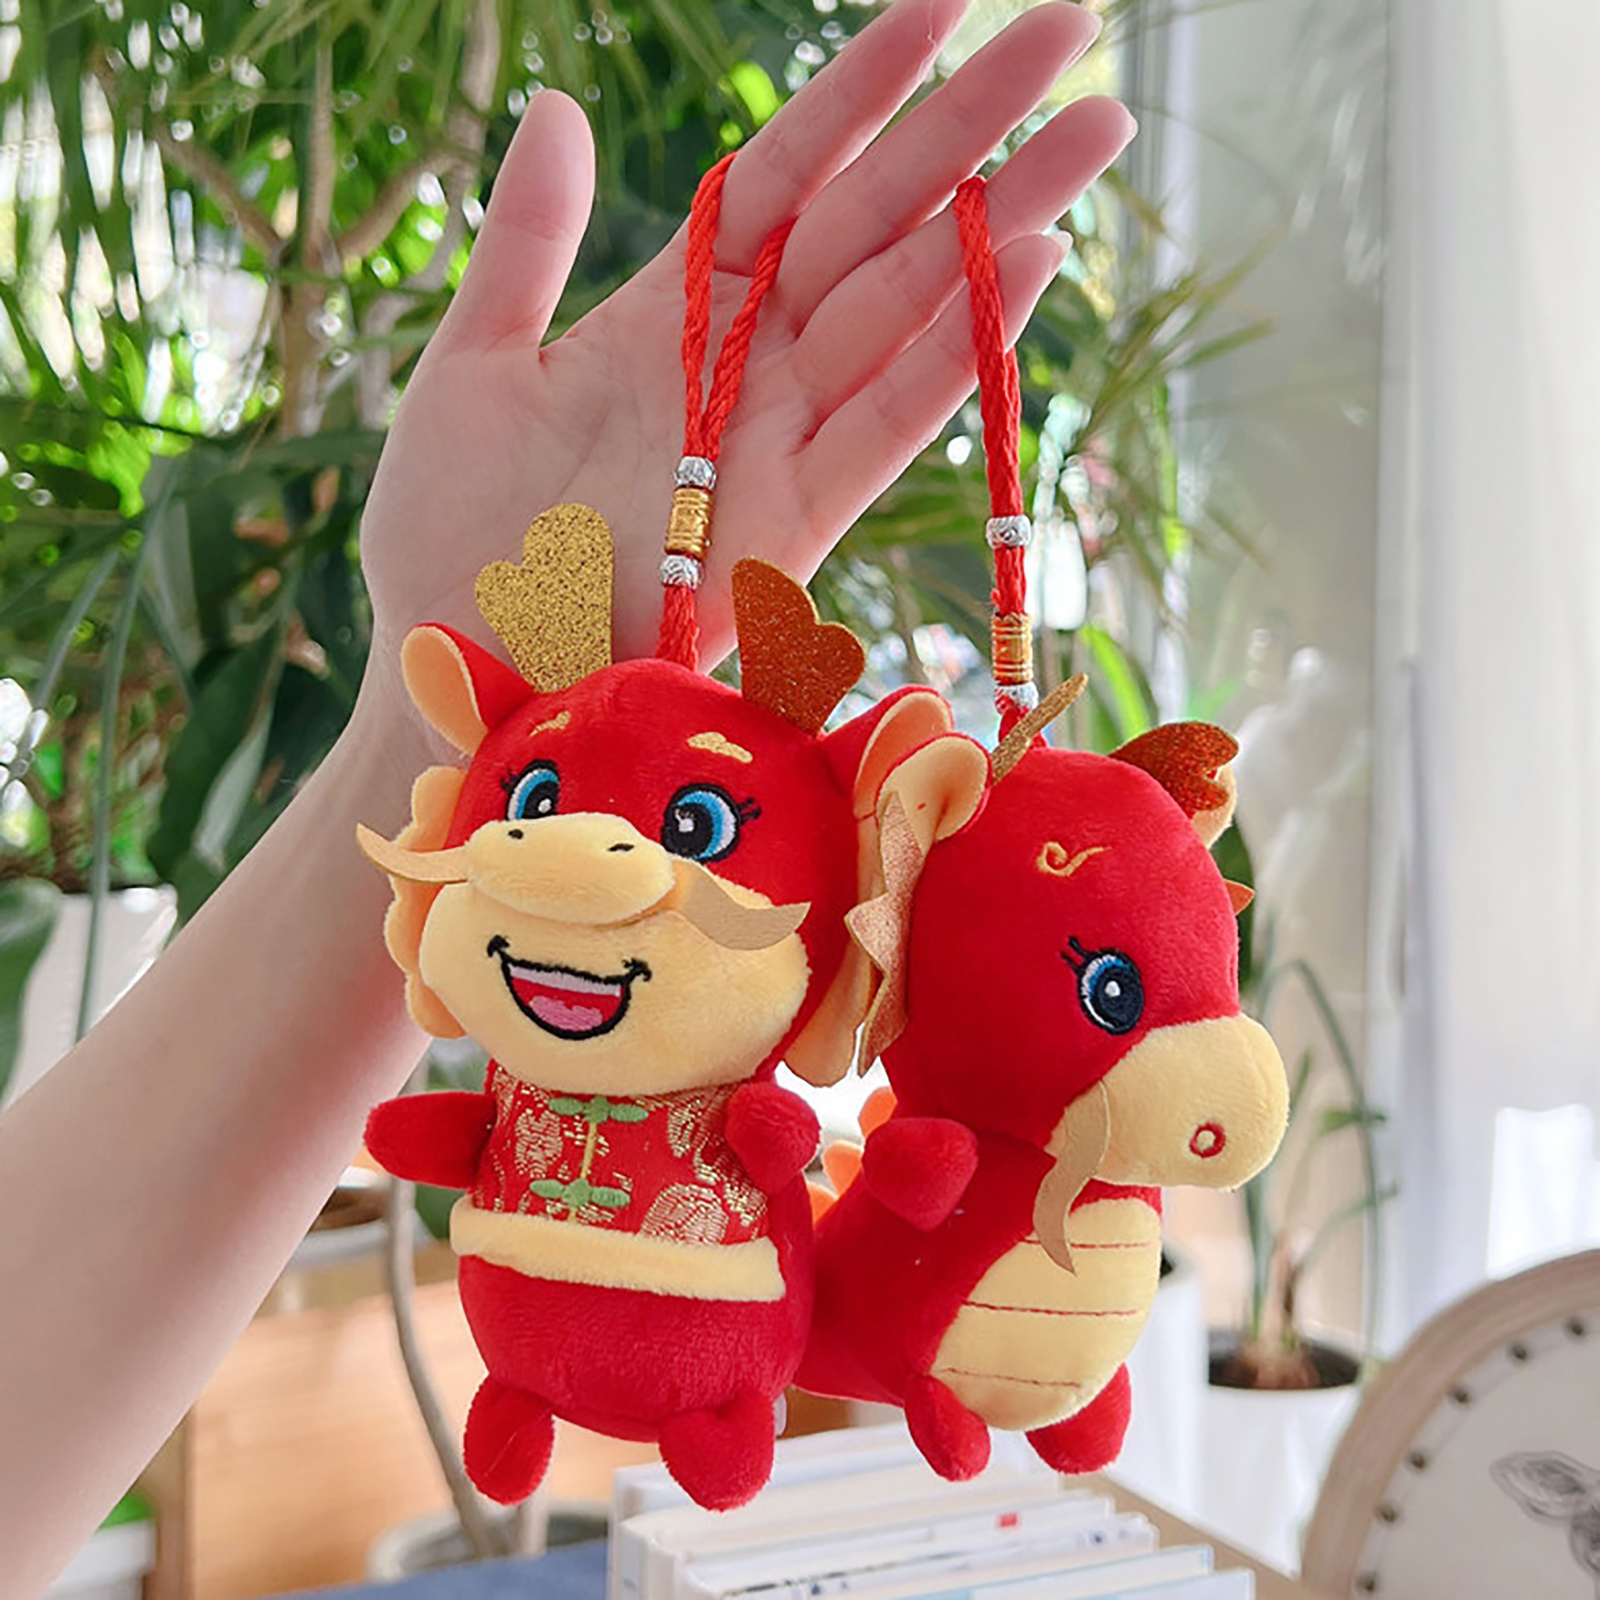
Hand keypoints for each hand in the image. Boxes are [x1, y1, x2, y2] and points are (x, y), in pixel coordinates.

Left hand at [359, 0, 1133, 678]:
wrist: (451, 659)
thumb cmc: (445, 529)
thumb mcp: (473, 362)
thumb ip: (527, 240)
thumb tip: (560, 105)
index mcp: (671, 308)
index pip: (791, 169)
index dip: (862, 84)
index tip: (942, 0)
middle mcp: (743, 362)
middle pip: (877, 219)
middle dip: (974, 125)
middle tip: (1073, 29)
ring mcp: (776, 438)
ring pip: (908, 307)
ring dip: (1002, 220)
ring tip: (1094, 132)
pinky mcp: (794, 523)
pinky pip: (888, 422)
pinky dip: (954, 351)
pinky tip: (1028, 269)